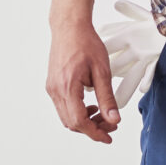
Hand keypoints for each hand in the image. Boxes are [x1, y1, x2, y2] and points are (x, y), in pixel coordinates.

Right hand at [45, 19, 121, 142]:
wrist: (69, 27)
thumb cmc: (86, 43)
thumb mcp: (102, 71)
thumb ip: (107, 97)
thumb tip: (114, 119)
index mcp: (67, 87)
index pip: (79, 121)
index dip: (94, 133)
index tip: (108, 137)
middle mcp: (55, 90)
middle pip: (72, 123)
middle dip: (92, 128)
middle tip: (111, 125)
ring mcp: (51, 88)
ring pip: (66, 117)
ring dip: (84, 122)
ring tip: (103, 115)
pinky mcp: (52, 85)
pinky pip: (63, 107)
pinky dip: (77, 112)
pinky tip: (91, 106)